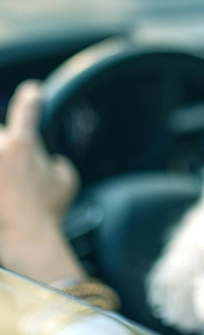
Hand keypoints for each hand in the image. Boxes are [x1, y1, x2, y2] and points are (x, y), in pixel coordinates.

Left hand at [0, 81, 82, 283]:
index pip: (27, 107)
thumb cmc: (48, 212)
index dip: (32, 97)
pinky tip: (9, 192)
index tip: (33, 91)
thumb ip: (55, 162)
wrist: (23, 242)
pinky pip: (1, 180)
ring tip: (14, 183)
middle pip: (0, 132)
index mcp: (21, 144)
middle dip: (8, 143)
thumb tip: (47, 162)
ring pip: (0, 152)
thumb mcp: (66, 181)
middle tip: (19, 167)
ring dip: (8, 164)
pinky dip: (5, 185)